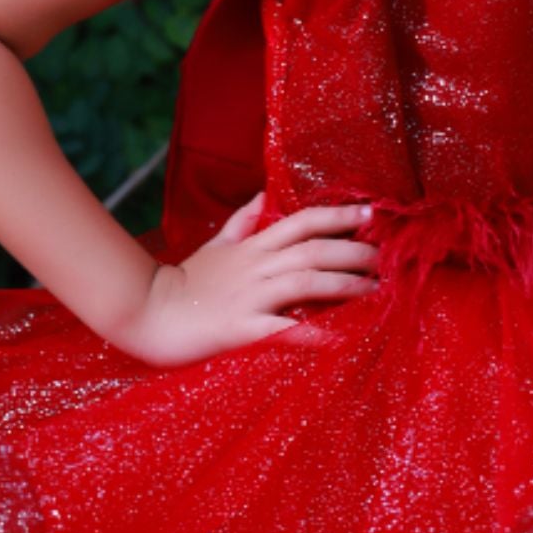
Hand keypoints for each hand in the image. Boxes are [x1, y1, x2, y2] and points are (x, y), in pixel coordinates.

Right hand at [111, 192, 380, 366]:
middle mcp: (256, 267)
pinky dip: (314, 333)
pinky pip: (285, 330)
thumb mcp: (215, 245)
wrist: (148, 313)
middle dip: (353, 251)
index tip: (370, 213)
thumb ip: (242, 221)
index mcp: (252, 247)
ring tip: (375, 290)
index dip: (338, 215)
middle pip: (313, 250)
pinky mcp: (242, 329)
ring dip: (344, 284)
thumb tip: (263, 194)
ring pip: (306, 282)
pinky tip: (341, 338)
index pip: (302, 222)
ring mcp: (250, 297)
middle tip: (384, 258)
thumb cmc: (185, 283)